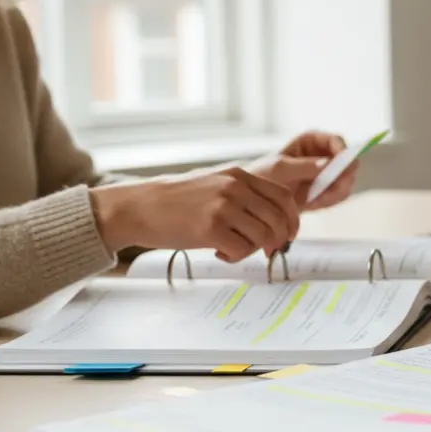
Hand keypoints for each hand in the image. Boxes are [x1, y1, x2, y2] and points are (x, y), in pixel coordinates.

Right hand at [89, 167, 300, 261]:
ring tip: (230, 248)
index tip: (289, 235)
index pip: (284, 197)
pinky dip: (235, 257)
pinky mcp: (210, 228)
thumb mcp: (215, 184)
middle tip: (264, 251)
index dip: (293, 220)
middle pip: (278, 220)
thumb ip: (245, 196)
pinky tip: (219, 252)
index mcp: (239, 175)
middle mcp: (235, 188)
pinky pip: (242, 251)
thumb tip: (276, 223)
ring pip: (263, 237)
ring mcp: (223, 207)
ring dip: (251, 250)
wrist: (137, 207)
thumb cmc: (175, 201)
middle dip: (277, 241)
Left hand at [246, 130, 355, 209]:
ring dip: (334, 193)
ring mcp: (328, 172)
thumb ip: (304, 166)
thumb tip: (327, 163)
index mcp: (311, 140)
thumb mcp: (280, 168)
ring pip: (347, 180)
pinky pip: (339, 195)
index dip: (343, 152)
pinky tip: (312, 203)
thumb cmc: (263, 176)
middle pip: (347, 161)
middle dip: (342, 177)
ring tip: (313, 200)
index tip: (341, 167)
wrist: (258, 197)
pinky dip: (329, 201)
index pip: (336, 141)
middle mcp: (323, 153)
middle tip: (328, 191)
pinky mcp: (328, 188)